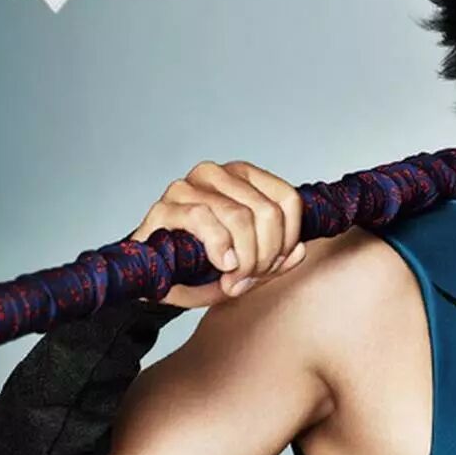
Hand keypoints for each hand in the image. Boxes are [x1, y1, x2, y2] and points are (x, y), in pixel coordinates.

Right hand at [130, 159, 306, 307]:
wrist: (156, 276)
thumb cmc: (203, 263)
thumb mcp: (251, 264)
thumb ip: (279, 259)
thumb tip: (300, 251)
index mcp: (243, 177)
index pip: (287, 199)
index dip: (289, 237)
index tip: (276, 263)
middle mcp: (216, 174)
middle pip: (267, 212)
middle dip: (266, 255)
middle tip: (251, 277)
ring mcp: (188, 186)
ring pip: (240, 217)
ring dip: (245, 258)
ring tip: (235, 280)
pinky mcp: (164, 206)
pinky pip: (203, 218)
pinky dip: (219, 247)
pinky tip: (222, 265)